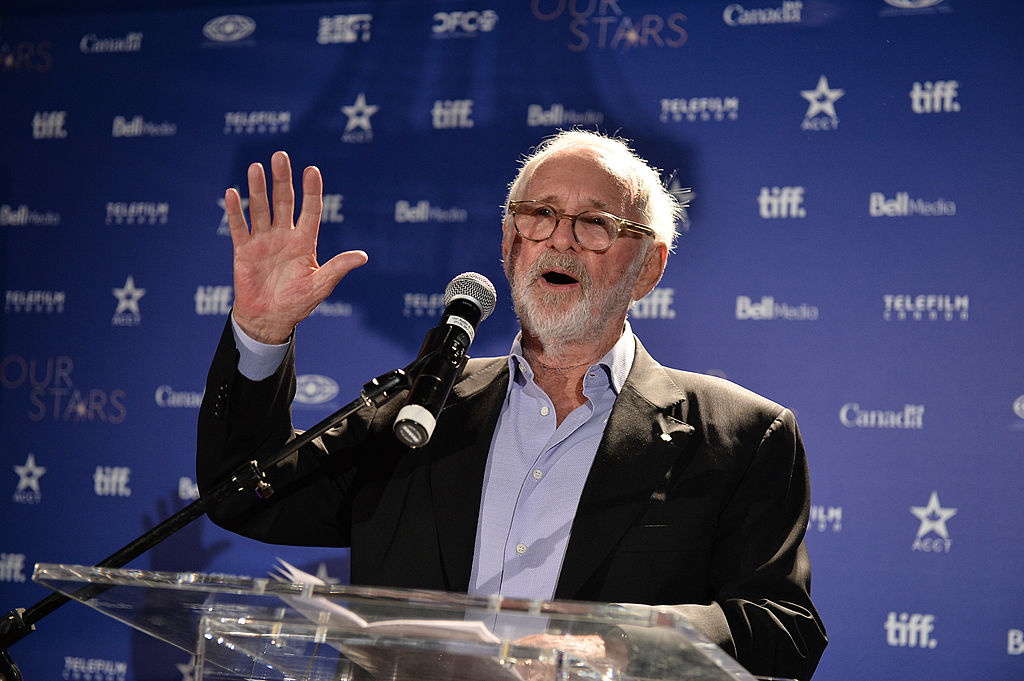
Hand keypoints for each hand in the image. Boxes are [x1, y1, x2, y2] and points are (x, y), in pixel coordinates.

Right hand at [225, 151, 367, 343]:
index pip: (310, 211)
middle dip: (282, 180)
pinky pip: (239, 226)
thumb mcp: (320, 286)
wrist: (269, 319)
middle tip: (280, 156)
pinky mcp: (244, 249)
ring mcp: (263, 240)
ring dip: (258, 188)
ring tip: (256, 168)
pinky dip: (235, 211)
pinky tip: (233, 193)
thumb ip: (338, 268)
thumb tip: (363, 256)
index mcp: (304, 242)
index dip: (311, 191)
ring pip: (260, 208)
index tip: (312, 170)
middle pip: (284, 201)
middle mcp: (284, 236)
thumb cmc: (297, 303)